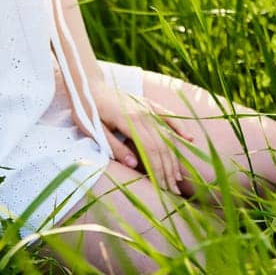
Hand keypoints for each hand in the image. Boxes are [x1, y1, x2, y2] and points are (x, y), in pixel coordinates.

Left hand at [82, 83, 197, 196]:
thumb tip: (134, 164)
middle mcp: (143, 113)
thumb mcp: (95, 131)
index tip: (161, 188)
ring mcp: (147, 107)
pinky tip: (189, 139)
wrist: (86, 84)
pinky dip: (179, 127)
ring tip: (178, 177)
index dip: (157, 170)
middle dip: (168, 169)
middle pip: (161, 145)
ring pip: (167, 134)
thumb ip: (114, 147)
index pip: (150, 150)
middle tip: (173, 190)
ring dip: (174, 157)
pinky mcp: (148, 103)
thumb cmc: (86, 110)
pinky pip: (169, 115)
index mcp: (129, 120)